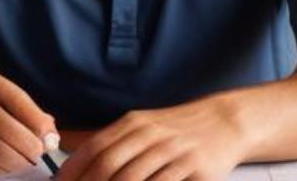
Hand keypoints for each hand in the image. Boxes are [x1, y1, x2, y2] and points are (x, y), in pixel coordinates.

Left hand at [57, 98, 247, 180]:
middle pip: (109, 166)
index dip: (73, 172)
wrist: (225, 122)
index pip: (94, 148)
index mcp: (133, 124)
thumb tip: (71, 154)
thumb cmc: (178, 130)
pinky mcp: (193, 169)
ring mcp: (172, 152)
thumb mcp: (143, 125)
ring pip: (132, 180)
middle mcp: (150, 135)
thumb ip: (111, 140)